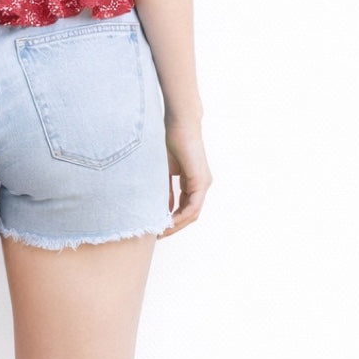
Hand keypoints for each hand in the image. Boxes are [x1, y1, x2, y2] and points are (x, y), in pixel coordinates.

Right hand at [158, 120, 211, 237]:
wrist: (179, 124)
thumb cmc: (168, 142)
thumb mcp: (162, 172)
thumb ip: (163, 190)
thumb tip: (158, 210)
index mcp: (192, 182)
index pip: (184, 208)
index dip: (171, 220)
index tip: (156, 227)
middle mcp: (201, 185)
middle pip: (190, 214)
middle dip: (174, 226)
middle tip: (158, 234)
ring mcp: (203, 184)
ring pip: (192, 213)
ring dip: (177, 225)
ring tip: (161, 231)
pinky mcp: (201, 182)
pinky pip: (193, 206)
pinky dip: (181, 216)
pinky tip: (169, 221)